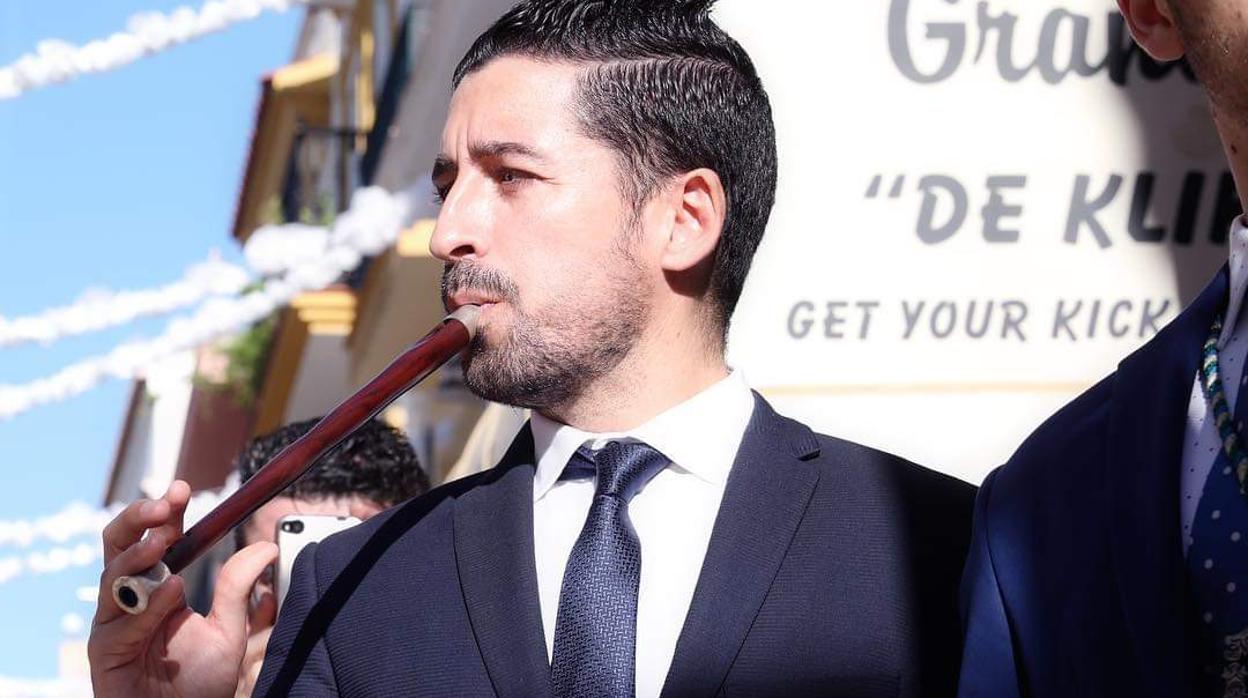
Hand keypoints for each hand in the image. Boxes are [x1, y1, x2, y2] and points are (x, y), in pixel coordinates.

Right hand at [88, 480, 277, 697]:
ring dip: (138, 556)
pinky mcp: (104, 653)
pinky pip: (121, 623)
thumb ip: (238, 589)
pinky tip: (170, 591)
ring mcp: (113, 624)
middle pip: (117, 546)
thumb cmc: (196, 684)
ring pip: (112, 577)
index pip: (155, 537)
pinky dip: (148, 604)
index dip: (165, 511)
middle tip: (162, 505)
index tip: (182, 488)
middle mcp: (129, 600)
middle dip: (137, 520)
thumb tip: (265, 548)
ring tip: (163, 542)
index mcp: (157, 586)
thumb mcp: (228, 630)